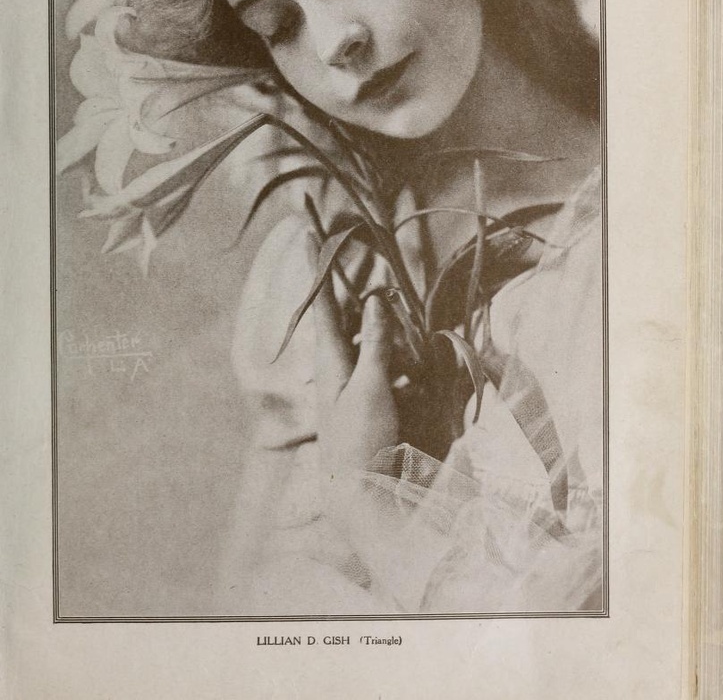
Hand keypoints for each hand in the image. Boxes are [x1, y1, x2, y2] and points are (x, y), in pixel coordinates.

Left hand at [308, 235, 397, 492]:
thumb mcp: (371, 387)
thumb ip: (376, 342)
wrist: (360, 495)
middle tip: (389, 316)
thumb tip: (376, 298)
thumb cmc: (361, 440)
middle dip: (375, 316)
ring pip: (375, 346)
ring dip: (394, 348)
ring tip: (406, 372)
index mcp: (330, 359)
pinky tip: (414, 386)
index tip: (305, 231)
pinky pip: (387, 371)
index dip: (316, 267)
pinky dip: (401, 372)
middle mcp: (337, 366)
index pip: (322, 302)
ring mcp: (352, 384)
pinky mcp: (368, 401)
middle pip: (354, 322)